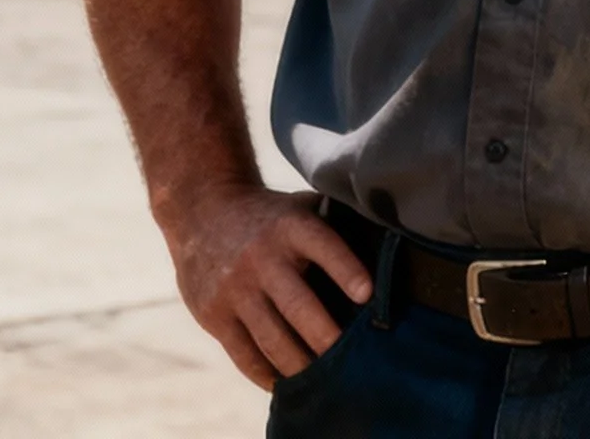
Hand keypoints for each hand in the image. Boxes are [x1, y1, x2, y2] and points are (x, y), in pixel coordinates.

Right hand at [161, 185, 373, 389]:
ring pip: (272, 338)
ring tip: (324, 381)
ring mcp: (234, 287)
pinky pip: (244, 354)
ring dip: (301, 364)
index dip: (346, 269)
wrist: (202, 211)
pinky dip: (267, 374)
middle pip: (298, 305)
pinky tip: (286, 383)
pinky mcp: (213, 314)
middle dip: (326, 337)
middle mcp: (262, 257)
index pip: (323, 246)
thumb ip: (334, 225)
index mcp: (290, 226)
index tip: (368, 294)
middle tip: (351, 361)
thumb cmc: (270, 217)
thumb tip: (387, 247)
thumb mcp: (298, 207)